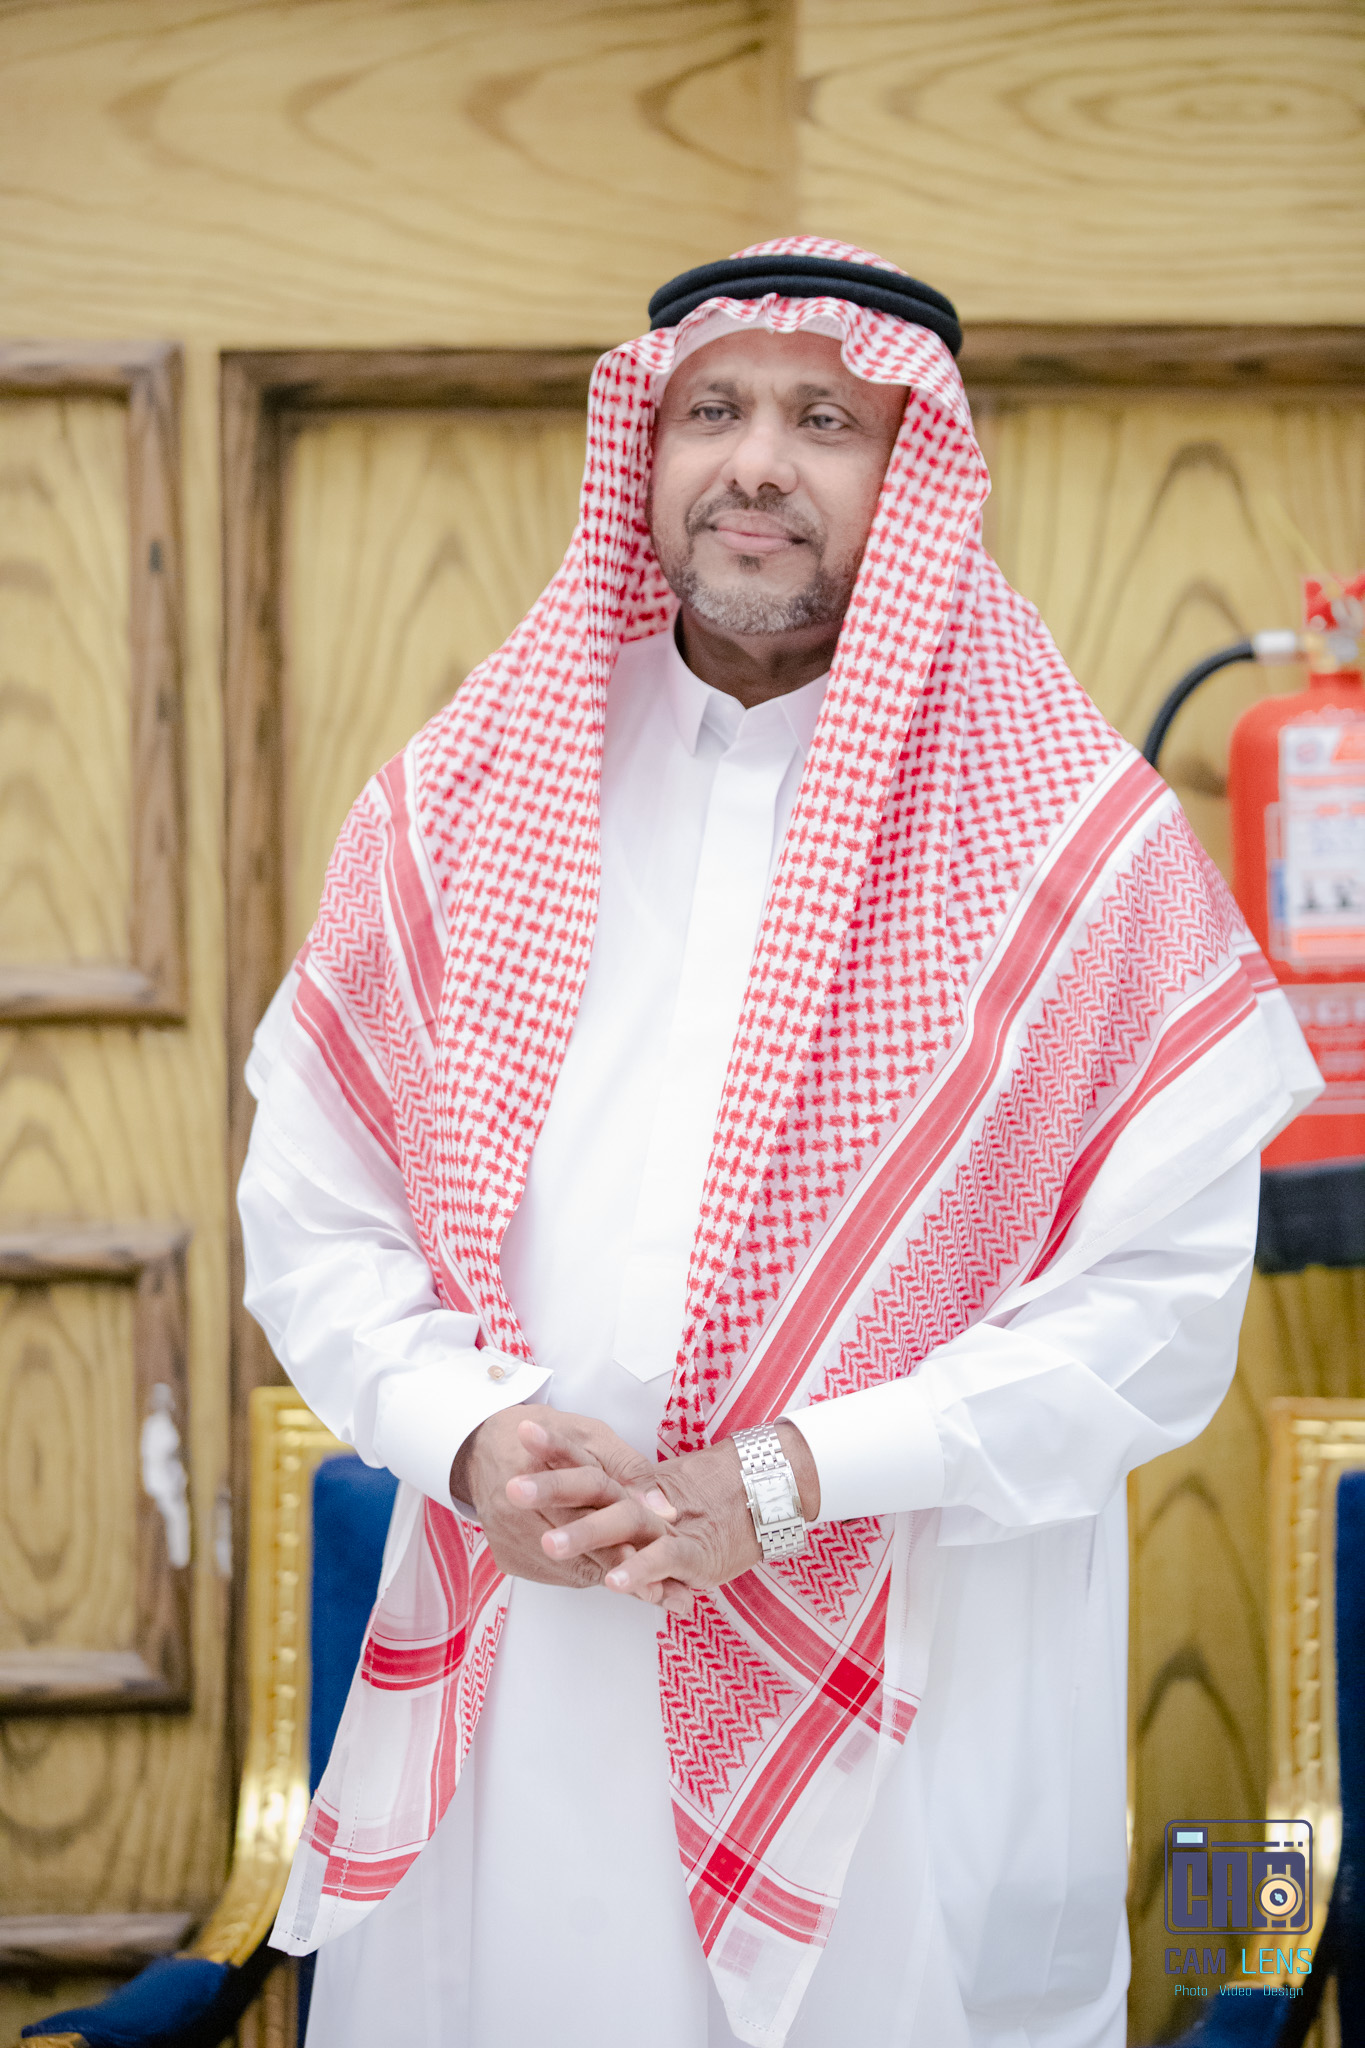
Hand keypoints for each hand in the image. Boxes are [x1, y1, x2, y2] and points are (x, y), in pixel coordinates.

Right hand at [450, 1405, 657, 1590]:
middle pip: (574, 1546)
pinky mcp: (507, 1559)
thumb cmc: (546, 1433)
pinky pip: (555, 1574)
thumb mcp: (592, 1434)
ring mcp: (509, 1539)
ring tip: (652, 1590)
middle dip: (618, 1565)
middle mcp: (514, 1509)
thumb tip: (662, 1510)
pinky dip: (585, 1572)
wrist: (483, 1447)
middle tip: (659, 1590)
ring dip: (608, 1575)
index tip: (642, 1556)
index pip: (580, 1509)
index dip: (613, 1536)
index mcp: (534, 1469)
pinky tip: (611, 1571)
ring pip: (567, 1567)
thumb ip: (629, 1468)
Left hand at [524, 1418, 819, 1618]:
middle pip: (593, 1486)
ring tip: (549, 1546)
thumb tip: (557, 1500)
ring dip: (585, 1534)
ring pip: (620, 1523)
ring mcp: (663, 1525)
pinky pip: (661, 1560)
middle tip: (512, 1487)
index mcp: (623, 1483)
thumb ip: (604, 1498)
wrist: (759, 1500)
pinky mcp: (690, 1553)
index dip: (554, 1445)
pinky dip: (639, 1571)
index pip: (584, 1458)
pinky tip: (615, 1582)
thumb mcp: (641, 1499)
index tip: (521, 1429)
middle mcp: (638, 1498)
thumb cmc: (692, 1504)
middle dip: (552, 1487)